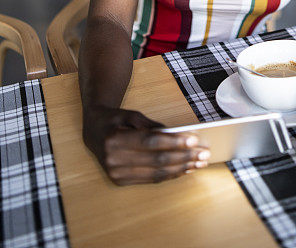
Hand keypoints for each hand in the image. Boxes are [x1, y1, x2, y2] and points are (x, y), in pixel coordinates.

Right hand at [83, 105, 210, 185]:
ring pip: (155, 174)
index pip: (150, 142)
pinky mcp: (121, 181)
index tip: (194, 139)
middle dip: (183, 157)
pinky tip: (185, 169)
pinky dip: (170, 175)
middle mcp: (113, 159)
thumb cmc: (114, 119)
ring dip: (180, 169)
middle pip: (156, 160)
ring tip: (199, 163)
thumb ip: (151, 125)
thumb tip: (176, 135)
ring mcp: (116, 174)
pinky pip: (150, 180)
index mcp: (114, 139)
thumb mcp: (130, 114)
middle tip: (203, 153)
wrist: (92, 131)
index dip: (173, 142)